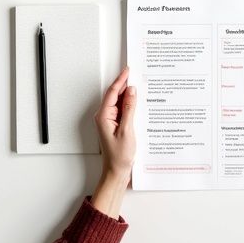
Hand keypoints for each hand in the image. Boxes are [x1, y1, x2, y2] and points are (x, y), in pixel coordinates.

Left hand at [90, 67, 135, 217]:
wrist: (116, 172)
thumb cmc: (119, 155)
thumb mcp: (127, 130)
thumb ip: (129, 109)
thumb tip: (131, 91)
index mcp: (103, 116)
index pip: (112, 92)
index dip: (121, 80)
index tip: (128, 70)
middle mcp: (104, 117)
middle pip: (115, 95)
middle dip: (125, 84)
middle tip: (136, 74)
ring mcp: (109, 121)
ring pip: (119, 102)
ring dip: (128, 94)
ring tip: (139, 85)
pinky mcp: (115, 125)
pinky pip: (122, 111)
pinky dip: (130, 105)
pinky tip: (138, 102)